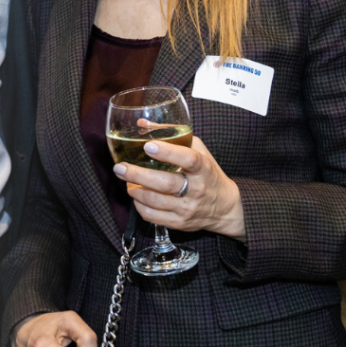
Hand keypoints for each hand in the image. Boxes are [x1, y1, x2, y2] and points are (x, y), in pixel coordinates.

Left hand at [113, 136, 245, 240]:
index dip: (168, 152)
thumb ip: (173, 134)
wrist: (225, 208)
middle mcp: (197, 189)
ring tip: (125, 181)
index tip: (148, 146)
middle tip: (120, 167)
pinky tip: (136, 196)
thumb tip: (142, 123)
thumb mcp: (198, 150)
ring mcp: (188, 208)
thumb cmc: (207, 173)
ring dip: (135, 190)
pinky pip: (154, 216)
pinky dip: (139, 206)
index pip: (188, 159)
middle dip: (138, 175)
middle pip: (166, 183)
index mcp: (204, 168)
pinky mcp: (180, 223)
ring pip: (156, 201)